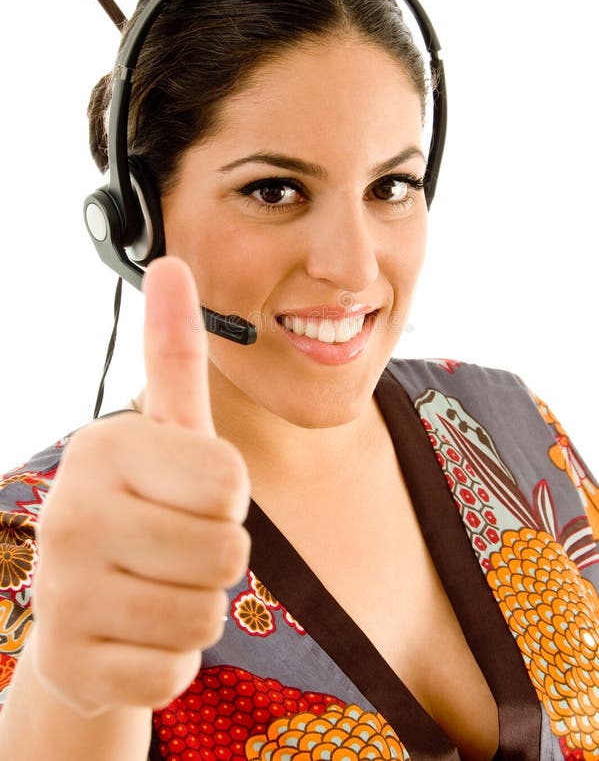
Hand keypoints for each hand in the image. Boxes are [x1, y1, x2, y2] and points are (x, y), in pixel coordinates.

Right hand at [32, 256, 250, 715]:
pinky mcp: (71, 664)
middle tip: (172, 547)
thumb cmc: (145, 509)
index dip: (227, 497)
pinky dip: (169, 659)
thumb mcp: (165, 434)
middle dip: (216, 555)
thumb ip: (172, 353)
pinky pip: (175, 671)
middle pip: (227, 551)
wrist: (82, 608)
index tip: (189, 494)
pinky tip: (133, 634)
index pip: (231, 482)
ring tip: (154, 587)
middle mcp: (73, 514)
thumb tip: (173, 261)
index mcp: (104, 448)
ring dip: (196, 607)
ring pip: (205, 615)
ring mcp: (63, 593)